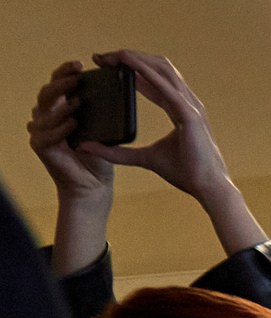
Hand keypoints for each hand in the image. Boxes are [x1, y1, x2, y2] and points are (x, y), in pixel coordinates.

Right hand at [27, 62, 113, 202]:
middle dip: (61, 82)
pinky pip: (45, 134)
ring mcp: (40, 130)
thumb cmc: (100, 155)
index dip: (66, 71)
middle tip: (77, 77)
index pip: (58, 82)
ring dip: (61, 105)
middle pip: (47, 91)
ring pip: (43, 110)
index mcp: (60, 107)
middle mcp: (46, 115)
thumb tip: (116, 87)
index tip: (82, 64)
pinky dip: (59, 129)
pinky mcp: (40, 147)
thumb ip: (104, 110)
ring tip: (77, 103)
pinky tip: (72, 124)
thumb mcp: (105, 129)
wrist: (95, 185)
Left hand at [77, 52, 230, 201]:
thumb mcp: (145, 159)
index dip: (132, 71)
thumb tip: (87, 147)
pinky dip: (145, 70)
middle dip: (131, 57)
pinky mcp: (189, 114)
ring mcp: (191, 105)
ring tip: (111, 55)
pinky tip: (127, 62)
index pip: (155, 82)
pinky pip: (165, 85)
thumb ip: (118, 153)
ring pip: (162, 69)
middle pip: (159, 68)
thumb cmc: (186, 174)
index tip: (107, 66)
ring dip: (135, 58)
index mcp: (180, 110)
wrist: (208, 188)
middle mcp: (187, 103)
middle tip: (102, 57)